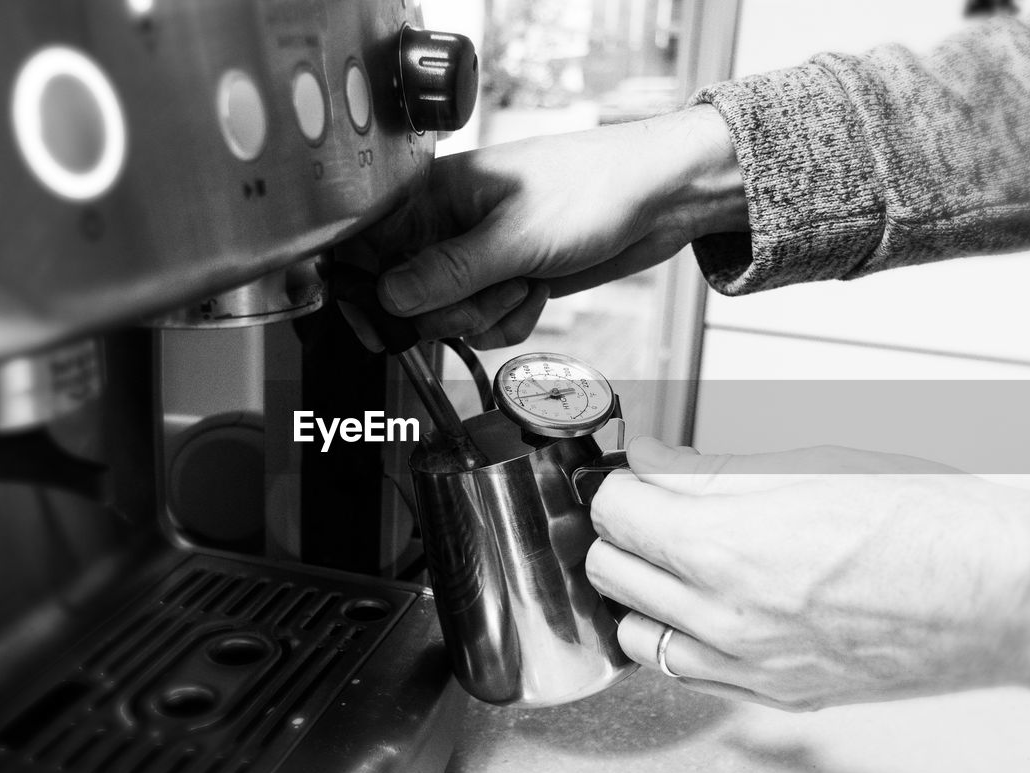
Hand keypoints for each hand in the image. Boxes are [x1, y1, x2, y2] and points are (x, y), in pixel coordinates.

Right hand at [355, 106, 745, 348]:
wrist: (660, 198)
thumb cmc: (593, 190)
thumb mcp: (515, 237)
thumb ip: (447, 274)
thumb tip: (388, 299)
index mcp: (433, 196)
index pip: (369, 251)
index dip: (373, 292)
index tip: (387, 322)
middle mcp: (446, 226)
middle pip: (406, 298)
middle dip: (452, 310)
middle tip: (494, 286)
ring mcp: (476, 256)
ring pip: (447, 318)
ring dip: (489, 315)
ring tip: (526, 281)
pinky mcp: (504, 279)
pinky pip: (484, 325)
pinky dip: (512, 320)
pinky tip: (539, 291)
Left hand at [586, 437, 1029, 710]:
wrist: (1000, 594)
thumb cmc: (924, 523)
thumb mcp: (804, 465)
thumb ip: (707, 468)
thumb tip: (649, 457)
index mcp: (724, 548)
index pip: (614, 513)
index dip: (614, 483)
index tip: (626, 474)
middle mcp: (724, 617)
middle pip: (612, 572)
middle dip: (619, 531)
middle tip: (647, 507)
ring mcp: (748, 666)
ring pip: (636, 635)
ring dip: (637, 592)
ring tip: (670, 560)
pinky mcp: (775, 695)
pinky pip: (687, 676)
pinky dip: (675, 641)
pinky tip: (700, 610)